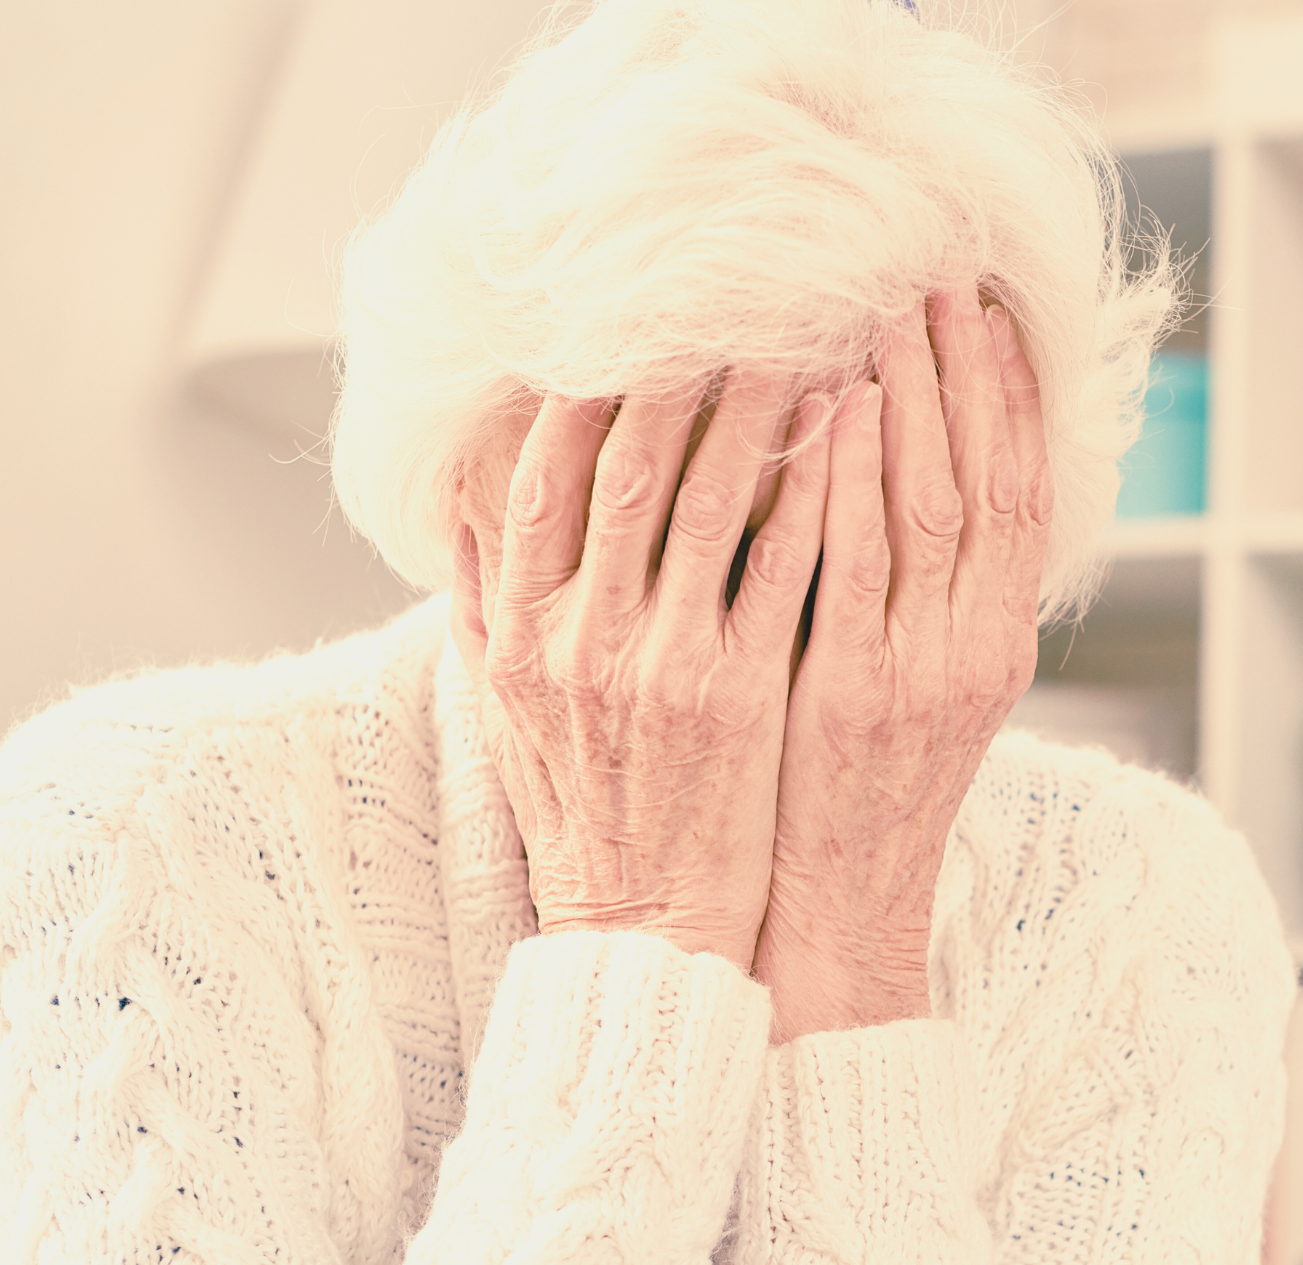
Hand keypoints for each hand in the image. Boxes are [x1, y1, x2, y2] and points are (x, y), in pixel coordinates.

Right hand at [451, 370, 833, 966]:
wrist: (643, 926)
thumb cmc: (584, 821)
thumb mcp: (504, 718)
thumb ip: (480, 612)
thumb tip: (458, 515)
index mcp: (516, 636)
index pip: (539, 479)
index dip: (583, 390)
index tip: (625, 327)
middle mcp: (576, 639)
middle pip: (621, 467)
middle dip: (675, 372)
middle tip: (727, 299)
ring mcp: (657, 665)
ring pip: (703, 502)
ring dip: (752, 409)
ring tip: (798, 338)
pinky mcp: (735, 696)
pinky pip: (776, 571)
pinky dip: (810, 492)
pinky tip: (844, 434)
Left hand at [752, 284, 1051, 1039]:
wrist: (842, 915)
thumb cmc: (865, 801)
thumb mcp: (921, 698)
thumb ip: (928, 605)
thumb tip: (913, 501)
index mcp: (1000, 650)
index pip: (1024, 501)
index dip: (1014, 404)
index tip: (992, 318)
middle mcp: (977, 654)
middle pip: (988, 485)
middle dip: (966, 376)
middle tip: (937, 279)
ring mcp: (919, 675)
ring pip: (931, 509)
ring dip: (912, 401)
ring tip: (887, 311)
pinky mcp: (849, 696)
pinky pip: (854, 567)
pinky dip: (849, 480)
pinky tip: (832, 407)